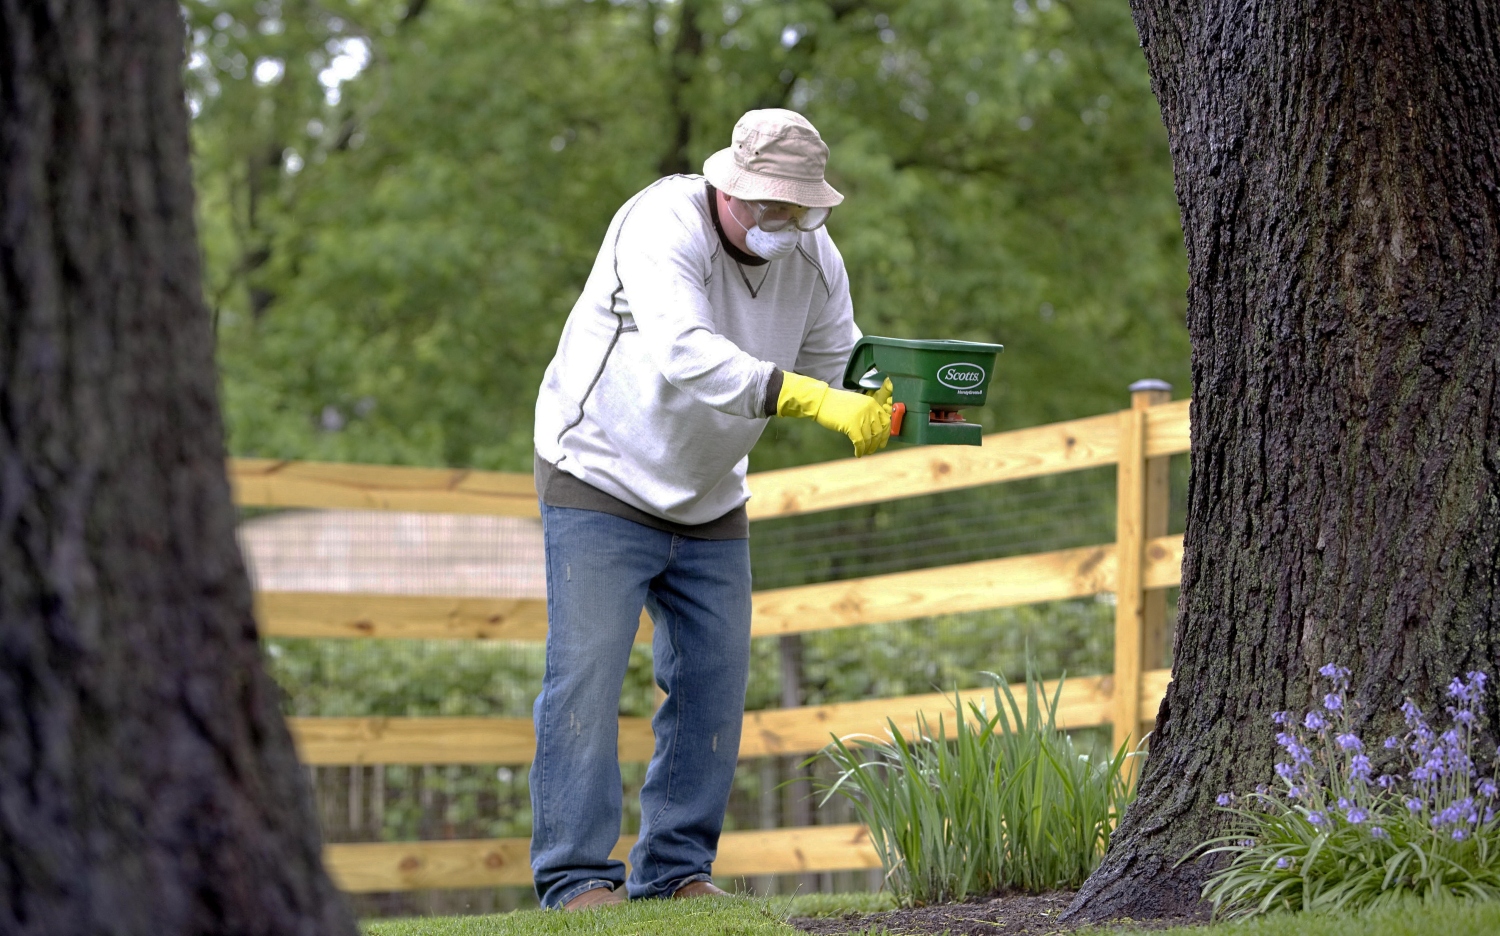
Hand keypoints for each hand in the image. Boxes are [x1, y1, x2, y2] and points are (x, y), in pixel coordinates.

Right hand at [777, 372, 891, 456]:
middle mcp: (869, 409)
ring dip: (867, 448)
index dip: (886, 435)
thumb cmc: (837, 403)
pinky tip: (857, 454)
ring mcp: (861, 417)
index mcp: (872, 403)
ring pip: (869, 438)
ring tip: (864, 452)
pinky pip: (860, 442)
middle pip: (879, 432)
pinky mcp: (852, 425)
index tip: (882, 443)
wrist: (821, 401)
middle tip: (872, 450)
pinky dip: (860, 450)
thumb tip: (875, 432)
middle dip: (876, 444)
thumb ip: (868, 414)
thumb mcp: (857, 404)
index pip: (886, 421)